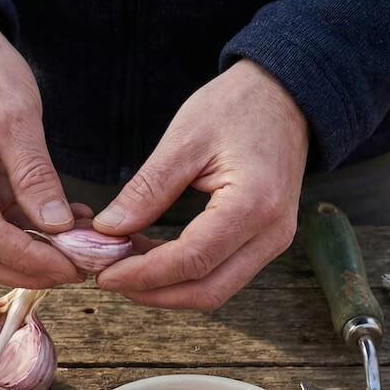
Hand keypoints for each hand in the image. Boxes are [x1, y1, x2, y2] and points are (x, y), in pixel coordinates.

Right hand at [0, 6, 84, 287]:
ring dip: (32, 257)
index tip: (75, 267)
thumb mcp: (16, 115)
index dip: (32, 261)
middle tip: (83, 267)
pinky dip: (29, 235)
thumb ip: (35, 174)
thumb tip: (58, 228)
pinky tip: (67, 225)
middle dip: (31, 271)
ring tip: (82, 247)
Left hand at [92, 60, 308, 310]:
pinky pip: (222, 274)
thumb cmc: (238, 106)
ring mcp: (273, 241)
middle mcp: (272, 233)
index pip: (191, 261)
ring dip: (166, 288)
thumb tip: (108, 229)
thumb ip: (147, 189)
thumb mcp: (184, 139)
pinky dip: (183, 275)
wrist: (285, 96)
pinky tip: (151, 256)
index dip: (143, 274)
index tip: (105, 273)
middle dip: (153, 293)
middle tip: (109, 278)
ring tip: (125, 266)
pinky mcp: (266, 242)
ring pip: (215, 290)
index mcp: (254, 204)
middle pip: (206, 291)